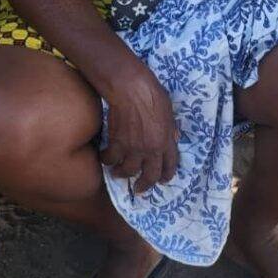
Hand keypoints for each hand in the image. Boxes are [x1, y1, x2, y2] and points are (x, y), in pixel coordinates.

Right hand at [100, 65, 179, 194]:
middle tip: (139, 189)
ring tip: (117, 174)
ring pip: (128, 171)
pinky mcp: (117, 143)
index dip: (166, 176)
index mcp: (166, 142)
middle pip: (149, 176)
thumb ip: (170, 128)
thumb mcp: (170, 112)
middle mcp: (151, 150)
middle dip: (144, 185)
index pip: (169, 166)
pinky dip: (107, 160)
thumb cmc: (152, 95)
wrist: (131, 89)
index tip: (162, 180)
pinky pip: (111, 159)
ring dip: (122, 174)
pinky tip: (105, 158)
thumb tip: (172, 138)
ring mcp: (133, 149)